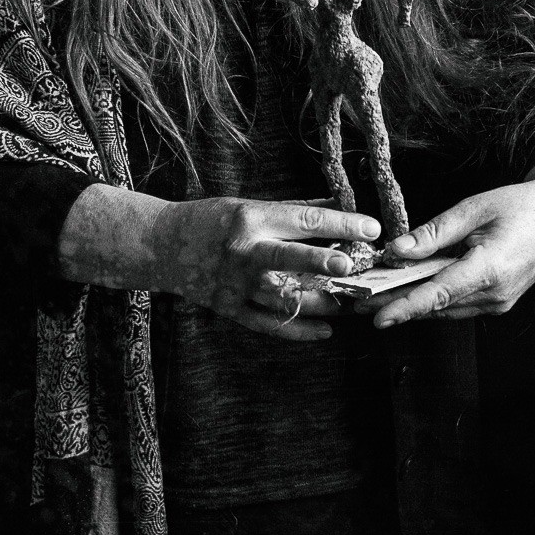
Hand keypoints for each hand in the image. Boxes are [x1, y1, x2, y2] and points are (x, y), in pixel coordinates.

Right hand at [152, 195, 376, 339]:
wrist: (162, 246)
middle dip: (322, 261)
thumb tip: (338, 206)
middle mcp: (243, 251)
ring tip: (351, 303)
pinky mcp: (230, 308)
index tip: (372, 226)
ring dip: (321, 302)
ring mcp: (236, 284)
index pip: (303, 219)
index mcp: (251, 218)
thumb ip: (293, 210)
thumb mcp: (249, 204)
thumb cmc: (211, 219)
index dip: (340, 222)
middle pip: (288, 257)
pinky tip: (325, 330)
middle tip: (351, 264)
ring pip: (284, 297)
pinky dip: (298, 330)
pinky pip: (268, 324)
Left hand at [354, 158, 534, 327]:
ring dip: (411, 303)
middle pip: (436, 306)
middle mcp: (496, 294)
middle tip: (357, 301)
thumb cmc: (520, 204)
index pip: (439, 294)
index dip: (405, 307)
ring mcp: (499, 302)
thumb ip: (433, 233)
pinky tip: (408, 288)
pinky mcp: (499, 301)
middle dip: (396, 304)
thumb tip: (396, 250)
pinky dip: (432, 299)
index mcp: (491, 269)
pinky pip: (458, 305)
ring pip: (445, 309)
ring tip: (373, 294)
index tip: (377, 317)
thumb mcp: (473, 209)